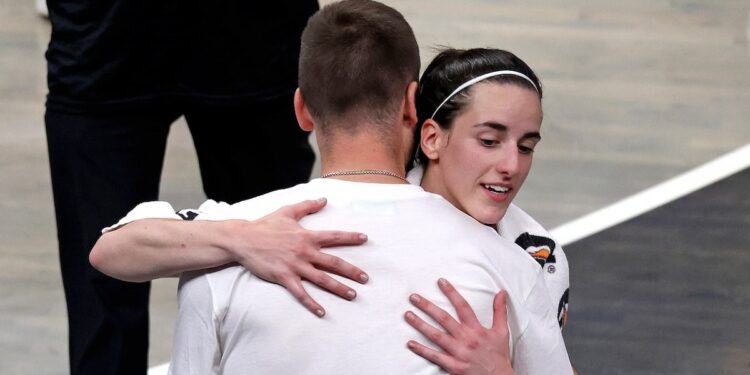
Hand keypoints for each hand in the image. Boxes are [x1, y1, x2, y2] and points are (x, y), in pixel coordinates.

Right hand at [226, 198, 368, 316]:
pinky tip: (322, 311)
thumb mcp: (287, 211)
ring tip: (353, 295)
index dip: (350, 237)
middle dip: (351, 271)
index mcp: (307, 236)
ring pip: (322, 279)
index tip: (365, 239)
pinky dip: (312, 303)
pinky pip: (301, 293)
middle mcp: (304, 252)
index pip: (334, 237)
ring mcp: (295, 266)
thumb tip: (324, 199)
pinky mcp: (284, 278)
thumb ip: (307, 206)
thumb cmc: (265, 225)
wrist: (243, 239)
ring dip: (338, 288)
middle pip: (333, 263)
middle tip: (366, 278)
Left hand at [404, 278, 513, 374]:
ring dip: (420, 324)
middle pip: (444, 318)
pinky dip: (422, 350)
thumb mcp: (502, 332)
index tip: (440, 282)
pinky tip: (410, 343)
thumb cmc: (499, 356)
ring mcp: (459, 353)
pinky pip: (435, 357)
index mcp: (477, 329)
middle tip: (414, 297)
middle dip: (427, 306)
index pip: (462, 306)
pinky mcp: (454, 366)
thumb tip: (501, 293)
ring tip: (408, 315)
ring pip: (436, 336)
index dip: (451, 293)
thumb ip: (499, 311)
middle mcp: (466, 339)